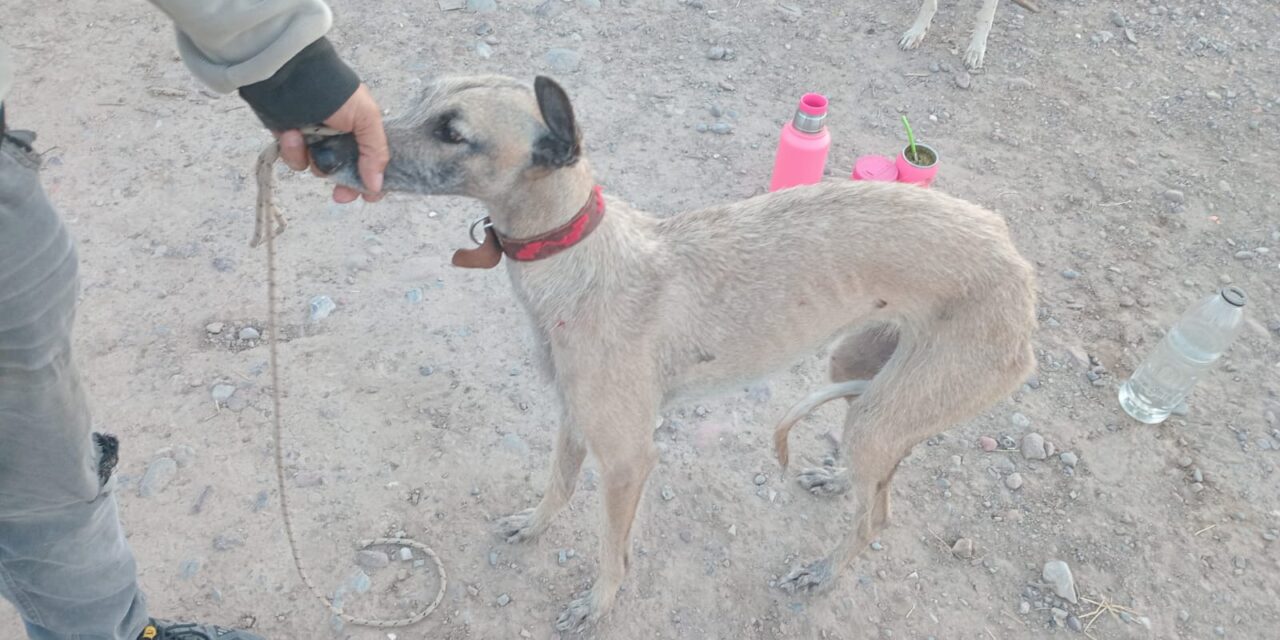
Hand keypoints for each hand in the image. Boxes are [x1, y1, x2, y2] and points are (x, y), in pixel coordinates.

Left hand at [275, 84, 387, 203]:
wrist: (292, 74)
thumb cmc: (335, 92)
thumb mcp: (367, 118)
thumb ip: (375, 153)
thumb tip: (376, 187)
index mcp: (361, 133)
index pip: (372, 164)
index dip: (372, 182)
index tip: (369, 196)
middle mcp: (339, 140)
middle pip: (345, 174)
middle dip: (343, 185)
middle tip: (340, 195)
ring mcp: (315, 141)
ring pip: (319, 169)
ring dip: (313, 159)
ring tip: (303, 136)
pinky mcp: (291, 141)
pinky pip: (295, 160)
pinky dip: (293, 150)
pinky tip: (290, 133)